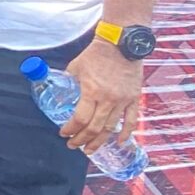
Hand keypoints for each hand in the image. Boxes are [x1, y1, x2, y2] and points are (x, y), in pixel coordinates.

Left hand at [61, 37, 144, 152]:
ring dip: (99, 141)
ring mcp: (123, 100)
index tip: (63, 133)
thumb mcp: (75, 68)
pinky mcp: (134, 98)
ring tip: (90, 149)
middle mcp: (108, 99)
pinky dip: (126, 133)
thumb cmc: (95, 55)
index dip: (70, 129)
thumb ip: (68, 82)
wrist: (120, 45)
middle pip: (94, 128)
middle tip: (73, 146)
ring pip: (111, 127)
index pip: (79, 118)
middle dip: (81, 140)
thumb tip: (59, 91)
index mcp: (91, 91)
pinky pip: (131, 120)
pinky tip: (119, 142)